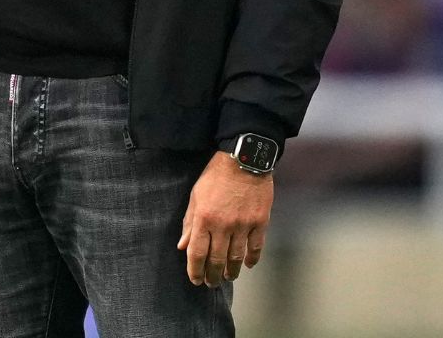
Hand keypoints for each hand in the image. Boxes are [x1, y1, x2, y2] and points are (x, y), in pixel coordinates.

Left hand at [176, 152, 271, 287]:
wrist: (244, 159)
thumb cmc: (216, 176)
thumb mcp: (196, 196)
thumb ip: (189, 222)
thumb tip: (182, 246)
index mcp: (204, 218)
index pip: (197, 253)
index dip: (195, 270)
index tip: (195, 280)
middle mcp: (223, 225)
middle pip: (217, 259)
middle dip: (212, 275)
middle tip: (211, 284)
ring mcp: (243, 225)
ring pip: (237, 257)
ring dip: (231, 271)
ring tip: (227, 277)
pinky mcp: (260, 222)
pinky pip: (256, 247)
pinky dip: (252, 259)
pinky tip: (248, 265)